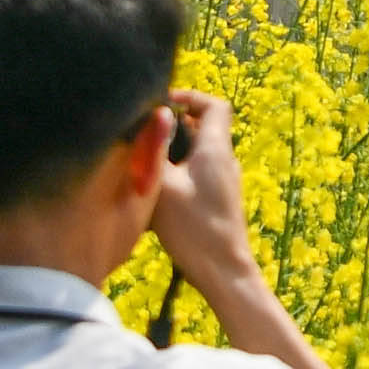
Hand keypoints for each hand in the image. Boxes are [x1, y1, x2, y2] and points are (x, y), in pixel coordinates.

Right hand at [148, 86, 261, 291]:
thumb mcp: (163, 185)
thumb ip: (155, 150)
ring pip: (197, 153)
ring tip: (144, 164)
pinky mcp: (217, 200)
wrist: (223, 271)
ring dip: (172, 153)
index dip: (189, 97)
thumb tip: (150, 120)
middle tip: (145, 135)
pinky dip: (176, 173)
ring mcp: (223, 181)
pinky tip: (154, 193)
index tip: (162, 104)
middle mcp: (224, 160)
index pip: (214, 105)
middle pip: (202, 128)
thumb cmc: (193, 227)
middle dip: (173, 127)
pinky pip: (196, 174)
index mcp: (216, 149)